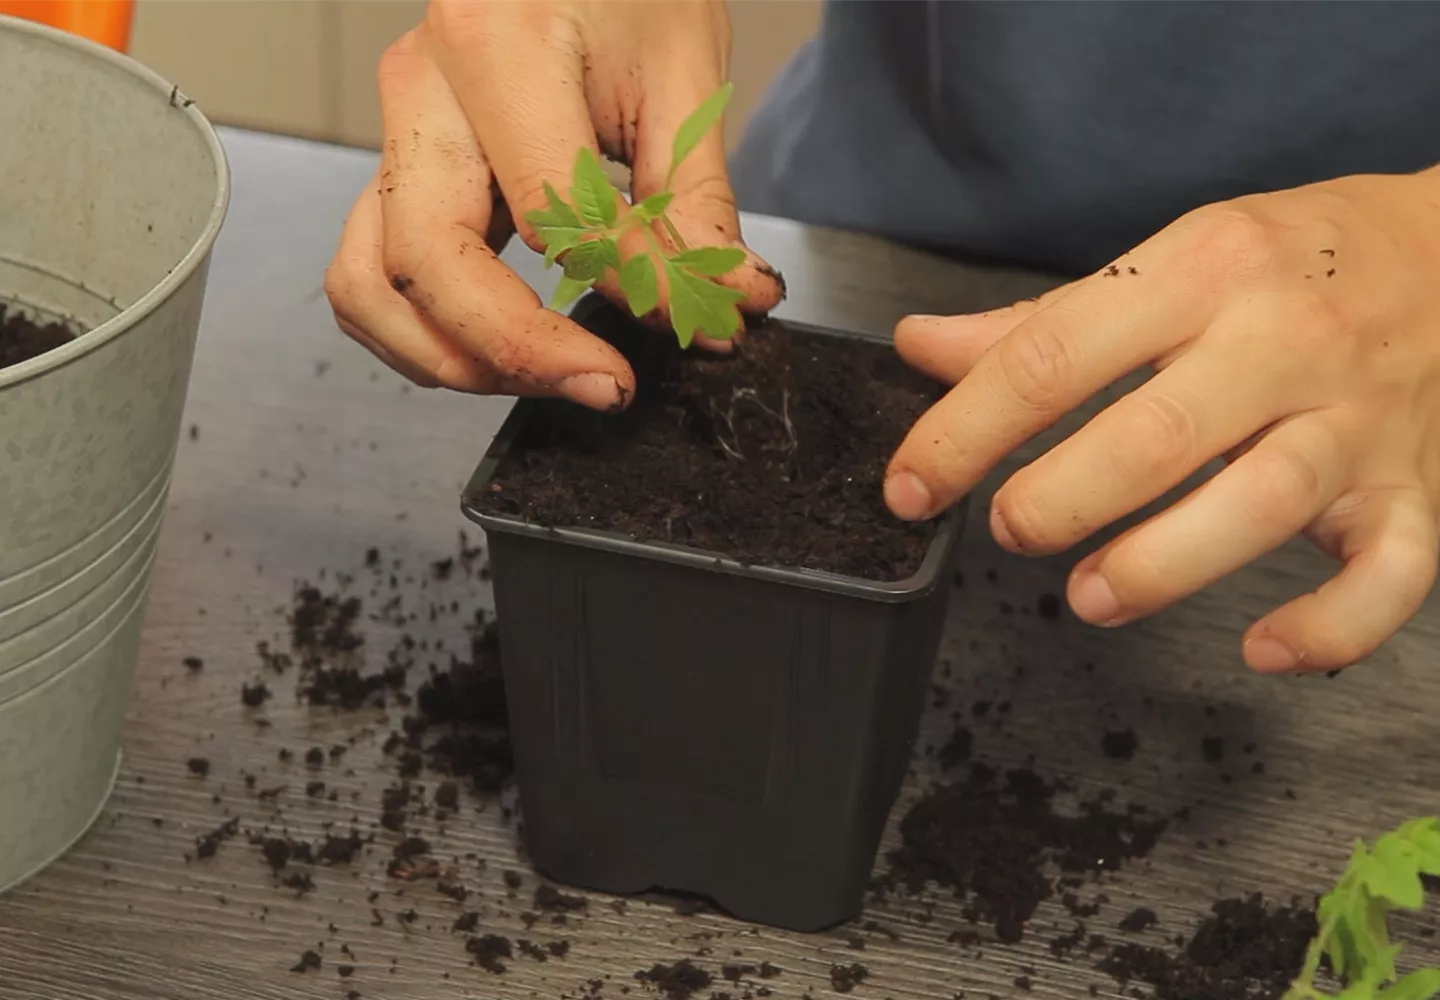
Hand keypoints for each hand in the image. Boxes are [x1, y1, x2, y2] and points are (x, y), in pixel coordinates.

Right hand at [323, 0, 782, 408]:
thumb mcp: (683, 73)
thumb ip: (698, 203)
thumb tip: (726, 304)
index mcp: (494, 47)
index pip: (552, 212)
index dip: (629, 286)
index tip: (695, 323)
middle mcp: (422, 91)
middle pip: (430, 264)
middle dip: (519, 352)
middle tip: (608, 385)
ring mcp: (397, 129)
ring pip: (370, 283)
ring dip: (451, 357)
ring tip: (547, 376)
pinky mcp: (399, 162)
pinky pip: (370, 271)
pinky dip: (421, 329)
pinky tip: (496, 346)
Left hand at [886, 171, 1439, 672]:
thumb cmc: (1297, 261)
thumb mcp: (1171, 261)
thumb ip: (1043, 321)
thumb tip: (922, 348)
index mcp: (1203, 271)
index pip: (1054, 355)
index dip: (964, 431)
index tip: (911, 485)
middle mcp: (1282, 342)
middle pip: (1158, 434)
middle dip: (1062, 497)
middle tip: (1009, 528)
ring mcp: (1356, 420)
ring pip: (1262, 501)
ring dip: (1163, 563)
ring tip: (1089, 595)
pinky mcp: (1417, 488)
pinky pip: (1390, 572)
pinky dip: (1332, 626)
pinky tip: (1264, 649)